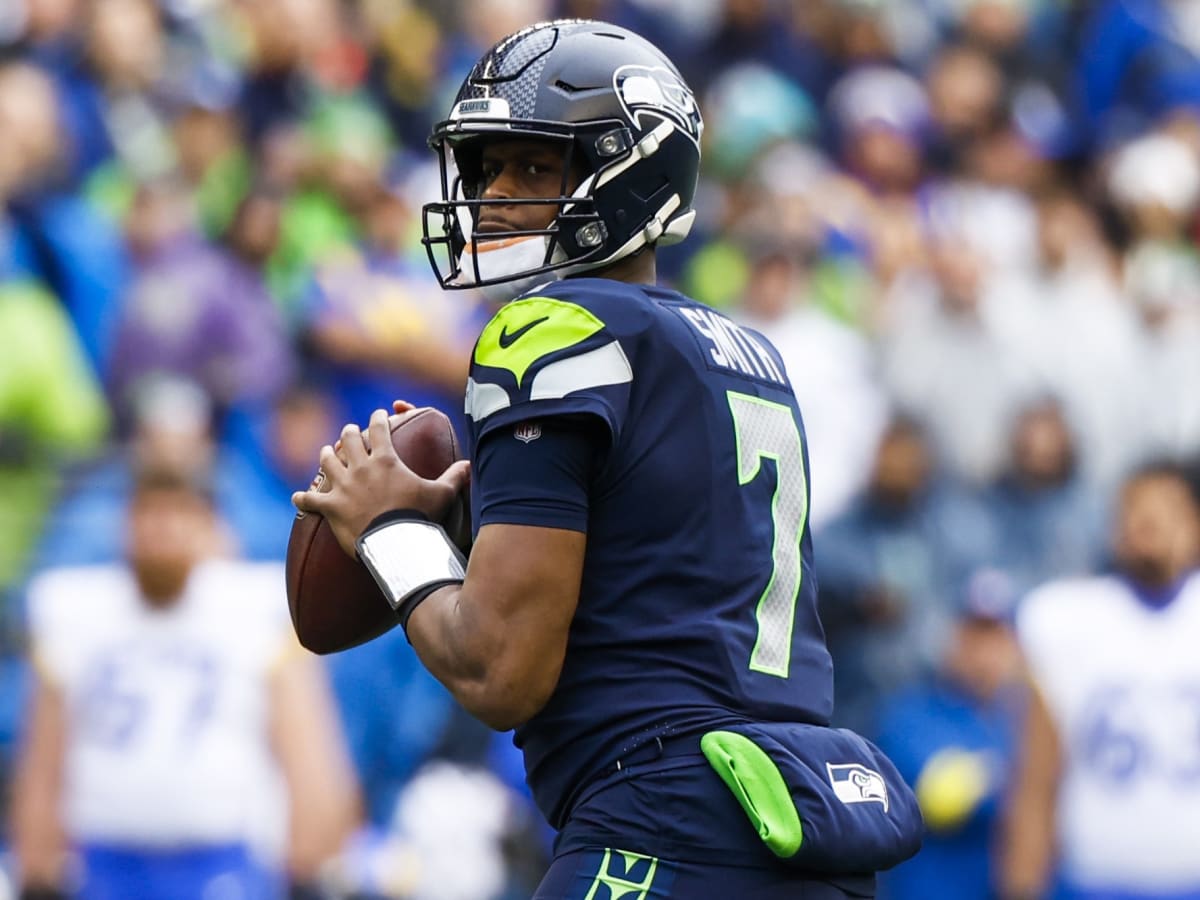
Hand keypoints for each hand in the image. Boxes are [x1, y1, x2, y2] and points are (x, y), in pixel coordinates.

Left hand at [293, 409, 470, 557]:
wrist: (395, 543)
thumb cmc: (419, 517)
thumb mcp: (441, 495)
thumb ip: (454, 477)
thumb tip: (470, 464)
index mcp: (385, 460)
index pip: (379, 429)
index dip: (378, 418)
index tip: (378, 413)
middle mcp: (360, 468)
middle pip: (347, 440)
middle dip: (348, 433)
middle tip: (349, 431)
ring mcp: (342, 487)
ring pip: (326, 462)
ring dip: (325, 456)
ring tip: (325, 452)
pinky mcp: (330, 507)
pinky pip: (310, 500)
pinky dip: (303, 498)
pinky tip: (298, 497)